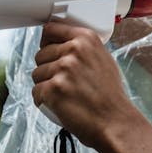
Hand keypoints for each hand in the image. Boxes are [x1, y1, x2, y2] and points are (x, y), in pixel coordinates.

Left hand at [32, 22, 141, 147]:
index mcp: (86, 39)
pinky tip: (58, 105)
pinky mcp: (53, 89)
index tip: (48, 50)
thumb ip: (84, 49)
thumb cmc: (111, 96)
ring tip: (64, 95)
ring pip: (36, 74)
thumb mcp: (103, 60)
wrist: (115, 122)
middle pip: (41, 54)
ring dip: (45, 86)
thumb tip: (64, 44)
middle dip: (47, 69)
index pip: (51, 29)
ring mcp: (63, 69)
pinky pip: (36, 92)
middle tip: (63, 83)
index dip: (46, 42)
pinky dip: (43, 101)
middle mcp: (74, 50)